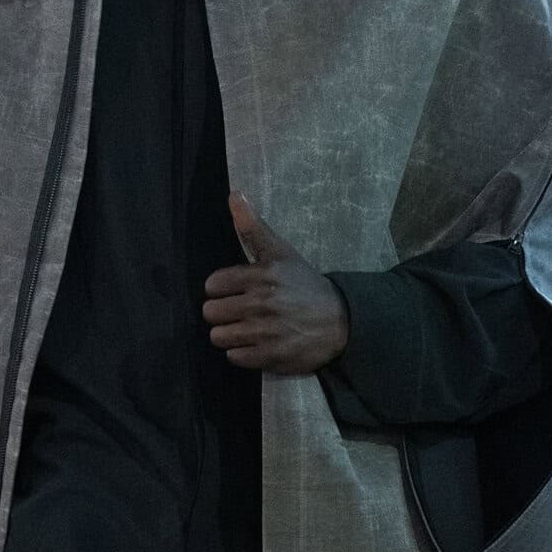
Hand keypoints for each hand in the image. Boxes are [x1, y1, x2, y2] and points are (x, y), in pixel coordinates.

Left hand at [202, 194, 349, 374]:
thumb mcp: (281, 253)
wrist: (339, 321)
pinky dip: (242, 352)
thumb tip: (233, 194)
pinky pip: (234, 357)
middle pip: (211, 313)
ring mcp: (265, 332)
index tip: (235, 291)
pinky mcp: (269, 357)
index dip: (221, 289)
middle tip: (240, 310)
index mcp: (262, 276)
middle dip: (222, 312)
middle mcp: (261, 304)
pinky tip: (257, 343)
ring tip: (247, 327)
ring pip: (219, 336)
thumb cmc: (305, 285)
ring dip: (229, 333)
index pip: (213, 285)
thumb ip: (253, 227)